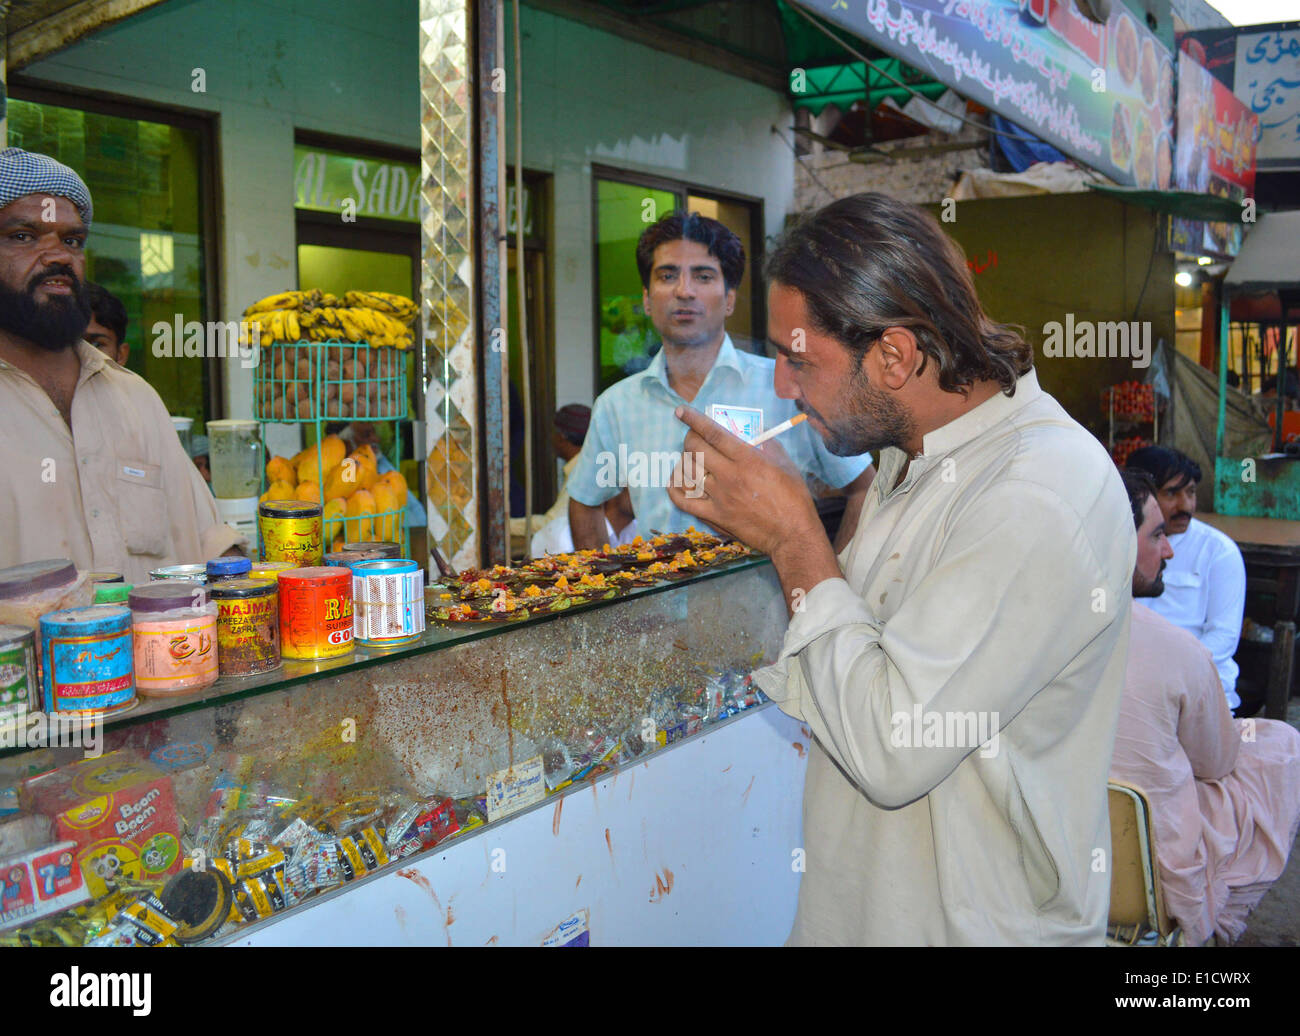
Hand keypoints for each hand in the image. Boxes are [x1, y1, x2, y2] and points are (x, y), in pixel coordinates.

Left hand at [666, 406, 822, 557]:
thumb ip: (766, 443)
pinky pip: (684, 501)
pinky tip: (676, 481)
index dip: (694, 420)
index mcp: (747, 459)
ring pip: (687, 472)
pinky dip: (674, 489)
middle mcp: (729, 476)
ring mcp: (719, 497)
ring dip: (684, 461)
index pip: (713, 433)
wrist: (792, 533)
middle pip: (695, 449)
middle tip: (694, 439)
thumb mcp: (784, 462)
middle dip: (689, 439)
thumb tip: (751, 429)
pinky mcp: (714, 516)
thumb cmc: (793, 496)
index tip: (681, 412)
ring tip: (690, 460)